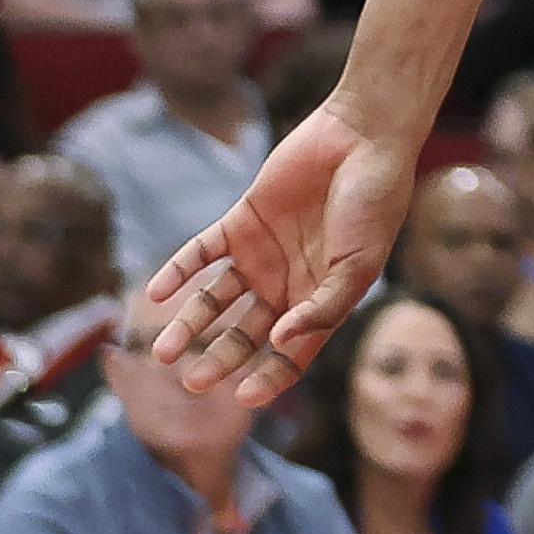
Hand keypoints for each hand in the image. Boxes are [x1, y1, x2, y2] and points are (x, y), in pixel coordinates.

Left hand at [142, 85, 422, 401]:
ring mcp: (261, 253)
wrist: (363, 135)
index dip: (269, 378)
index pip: (289, 353)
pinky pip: (201, 253)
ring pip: (215, 300)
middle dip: (219, 359)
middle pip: (244, 333)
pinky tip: (158, 291)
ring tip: (163, 352)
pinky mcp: (241, 220)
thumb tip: (281, 341)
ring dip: (189, 325)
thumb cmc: (375, 202)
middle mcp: (286, 283)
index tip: (243, 398)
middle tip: (192, 380)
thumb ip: (324, 306)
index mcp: (319, 300)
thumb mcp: (359, 263)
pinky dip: (178, 272)